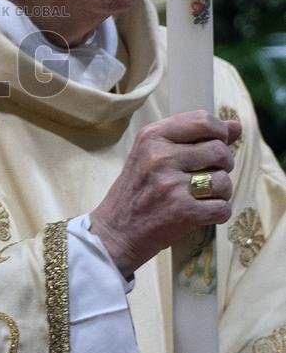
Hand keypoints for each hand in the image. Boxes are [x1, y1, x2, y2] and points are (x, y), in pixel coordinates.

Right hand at [90, 110, 240, 277]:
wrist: (115, 231)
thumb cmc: (136, 191)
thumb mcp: (151, 154)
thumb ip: (192, 137)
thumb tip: (236, 126)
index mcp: (152, 136)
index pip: (202, 120)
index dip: (219, 132)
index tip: (217, 143)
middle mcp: (161, 157)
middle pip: (219, 150)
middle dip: (223, 164)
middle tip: (208, 174)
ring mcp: (171, 185)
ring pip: (224, 180)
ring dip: (221, 191)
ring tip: (203, 196)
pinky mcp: (182, 212)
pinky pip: (222, 207)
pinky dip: (218, 212)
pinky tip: (203, 212)